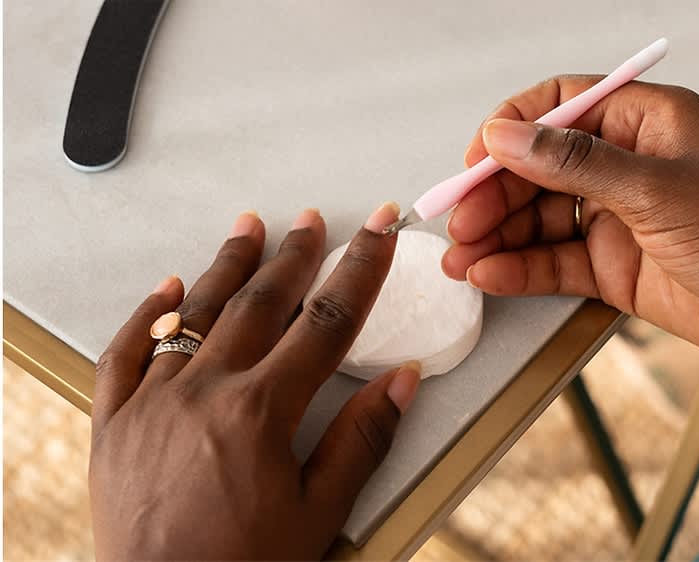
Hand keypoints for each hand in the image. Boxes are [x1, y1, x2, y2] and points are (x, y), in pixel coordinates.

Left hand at [90, 204, 420, 559]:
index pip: (326, 322)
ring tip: (250, 227)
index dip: (361, 270)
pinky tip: (168, 287)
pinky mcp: (114, 421)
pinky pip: (126, 352)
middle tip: (314, 221)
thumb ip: (362, 439)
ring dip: (228, 266)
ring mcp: (153, 401)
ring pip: (196, 314)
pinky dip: (148, 314)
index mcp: (261, 411)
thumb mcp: (319, 512)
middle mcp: (204, 392)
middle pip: (261, 303)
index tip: (379, 232)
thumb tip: (401, 380)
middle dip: (296, 256)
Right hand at [443, 76, 698, 364]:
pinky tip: (492, 275)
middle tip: (461, 221)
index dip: (513, 130)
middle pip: (538, 170)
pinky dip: (519, 269)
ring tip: (463, 257)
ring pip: (538, 220)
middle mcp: (624, 166)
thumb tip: (510, 137)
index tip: (477, 159)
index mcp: (643, 123)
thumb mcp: (657, 188)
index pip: (560, 108)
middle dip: (494, 196)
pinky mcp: (610, 265)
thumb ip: (575, 164)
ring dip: (496, 237)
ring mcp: (614, 218)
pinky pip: (553, 262)